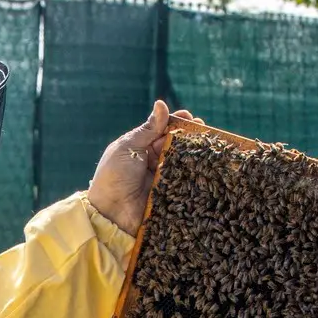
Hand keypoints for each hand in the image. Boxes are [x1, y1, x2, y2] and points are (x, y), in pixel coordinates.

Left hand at [85, 100, 193, 236]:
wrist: (110, 213)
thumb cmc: (114, 176)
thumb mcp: (128, 148)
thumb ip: (148, 129)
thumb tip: (161, 104)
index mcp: (137, 146)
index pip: (160, 129)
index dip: (175, 122)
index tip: (189, 116)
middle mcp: (150, 159)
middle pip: (173, 143)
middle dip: (187, 135)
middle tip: (202, 129)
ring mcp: (159, 176)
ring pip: (180, 160)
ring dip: (193, 152)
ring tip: (207, 144)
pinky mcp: (167, 192)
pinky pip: (182, 179)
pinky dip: (193, 172)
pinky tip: (205, 163)